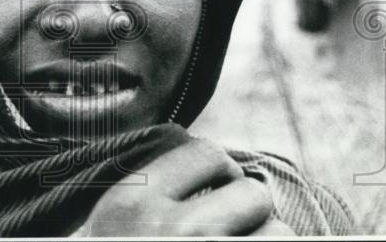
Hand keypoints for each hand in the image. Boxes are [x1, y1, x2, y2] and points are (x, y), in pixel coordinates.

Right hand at [82, 138, 277, 235]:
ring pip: (277, 232)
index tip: (218, 188)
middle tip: (232, 224)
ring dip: (265, 237)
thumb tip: (204, 157)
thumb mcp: (107, 218)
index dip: (221, 169)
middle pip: (250, 192)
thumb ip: (144, 185)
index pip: (206, 152)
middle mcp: (169, 229)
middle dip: (247, 208)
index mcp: (133, 201)